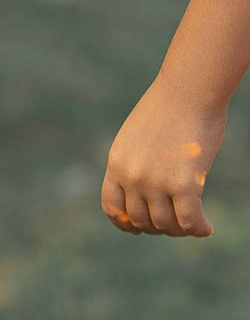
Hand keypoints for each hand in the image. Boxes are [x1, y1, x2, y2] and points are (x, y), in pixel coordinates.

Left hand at [102, 78, 227, 237]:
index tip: (138, 227)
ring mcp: (156, 182)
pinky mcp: (184, 184)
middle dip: (158, 226)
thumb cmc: (168, 108)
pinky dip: (199, 229)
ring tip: (193, 225)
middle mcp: (132, 176)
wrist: (189, 90)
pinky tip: (207, 228)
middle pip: (141, 220)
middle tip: (175, 223)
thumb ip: (135, 162)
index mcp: (117, 163)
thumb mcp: (137, 136)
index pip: (112, 207)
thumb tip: (144, 191)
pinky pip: (189, 221)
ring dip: (179, 230)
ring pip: (165, 225)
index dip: (124, 223)